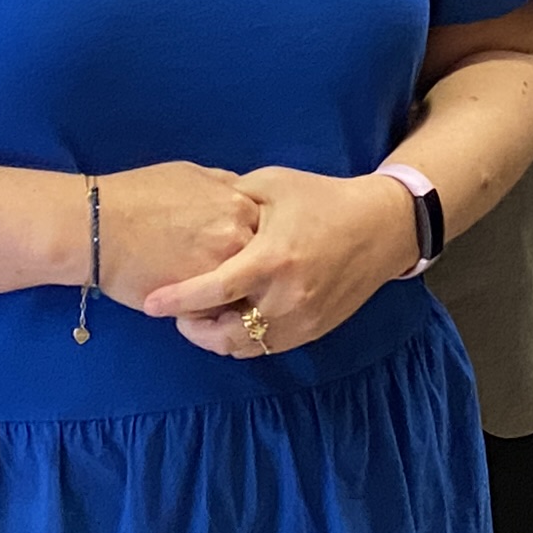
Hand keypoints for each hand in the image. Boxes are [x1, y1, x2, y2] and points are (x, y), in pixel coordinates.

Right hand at [93, 163, 260, 303]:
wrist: (96, 226)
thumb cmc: (137, 195)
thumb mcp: (191, 174)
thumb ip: (225, 185)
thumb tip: (243, 193)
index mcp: (239, 205)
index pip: (270, 229)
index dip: (256, 238)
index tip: (238, 244)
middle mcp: (239, 238)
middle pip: (262, 261)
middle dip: (250, 267)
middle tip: (224, 269)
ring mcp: (221, 272)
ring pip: (244, 291)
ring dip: (234, 293)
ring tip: (214, 291)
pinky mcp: (198, 301)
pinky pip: (218, 313)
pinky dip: (210, 312)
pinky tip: (193, 303)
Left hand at [141, 168, 416, 358]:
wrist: (381, 227)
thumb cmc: (322, 199)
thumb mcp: (273, 184)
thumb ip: (231, 197)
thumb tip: (193, 207)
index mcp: (273, 258)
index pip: (214, 290)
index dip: (178, 300)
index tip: (151, 304)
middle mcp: (287, 297)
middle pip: (225, 334)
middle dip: (194, 329)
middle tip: (177, 314)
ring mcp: (302, 319)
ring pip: (245, 348)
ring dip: (218, 339)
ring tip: (201, 319)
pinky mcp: (314, 330)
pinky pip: (267, 347)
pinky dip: (244, 341)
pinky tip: (233, 321)